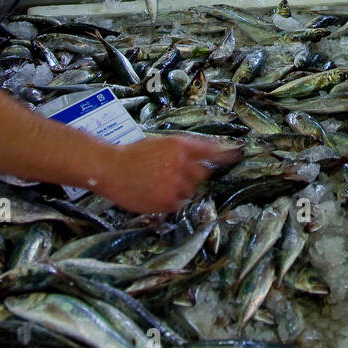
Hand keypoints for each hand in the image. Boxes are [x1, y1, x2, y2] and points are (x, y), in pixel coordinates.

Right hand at [94, 136, 241, 212]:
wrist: (111, 169)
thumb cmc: (133, 155)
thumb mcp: (160, 143)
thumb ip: (182, 150)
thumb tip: (202, 159)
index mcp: (179, 146)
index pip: (209, 150)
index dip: (224, 154)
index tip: (237, 156)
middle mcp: (181, 164)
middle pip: (202, 175)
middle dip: (193, 176)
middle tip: (173, 175)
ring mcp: (176, 184)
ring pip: (190, 191)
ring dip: (181, 189)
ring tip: (158, 184)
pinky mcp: (168, 201)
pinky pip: (179, 203)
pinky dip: (171, 200)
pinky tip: (154, 193)